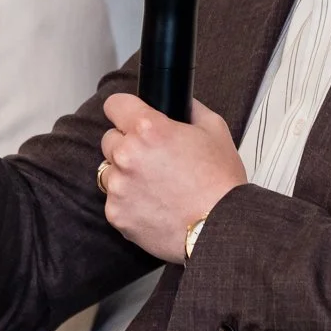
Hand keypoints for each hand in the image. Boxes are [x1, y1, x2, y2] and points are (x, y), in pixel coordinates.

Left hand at [98, 95, 245, 262]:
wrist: (220, 228)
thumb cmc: (220, 183)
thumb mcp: (215, 130)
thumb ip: (190, 109)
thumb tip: (180, 102)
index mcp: (148, 129)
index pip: (115, 105)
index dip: (124, 110)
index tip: (128, 117)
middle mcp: (127, 155)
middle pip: (110, 139)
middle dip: (127, 145)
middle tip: (154, 159)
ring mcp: (118, 187)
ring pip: (109, 171)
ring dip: (125, 174)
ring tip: (155, 185)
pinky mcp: (116, 214)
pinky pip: (114, 200)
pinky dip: (128, 202)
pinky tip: (154, 205)